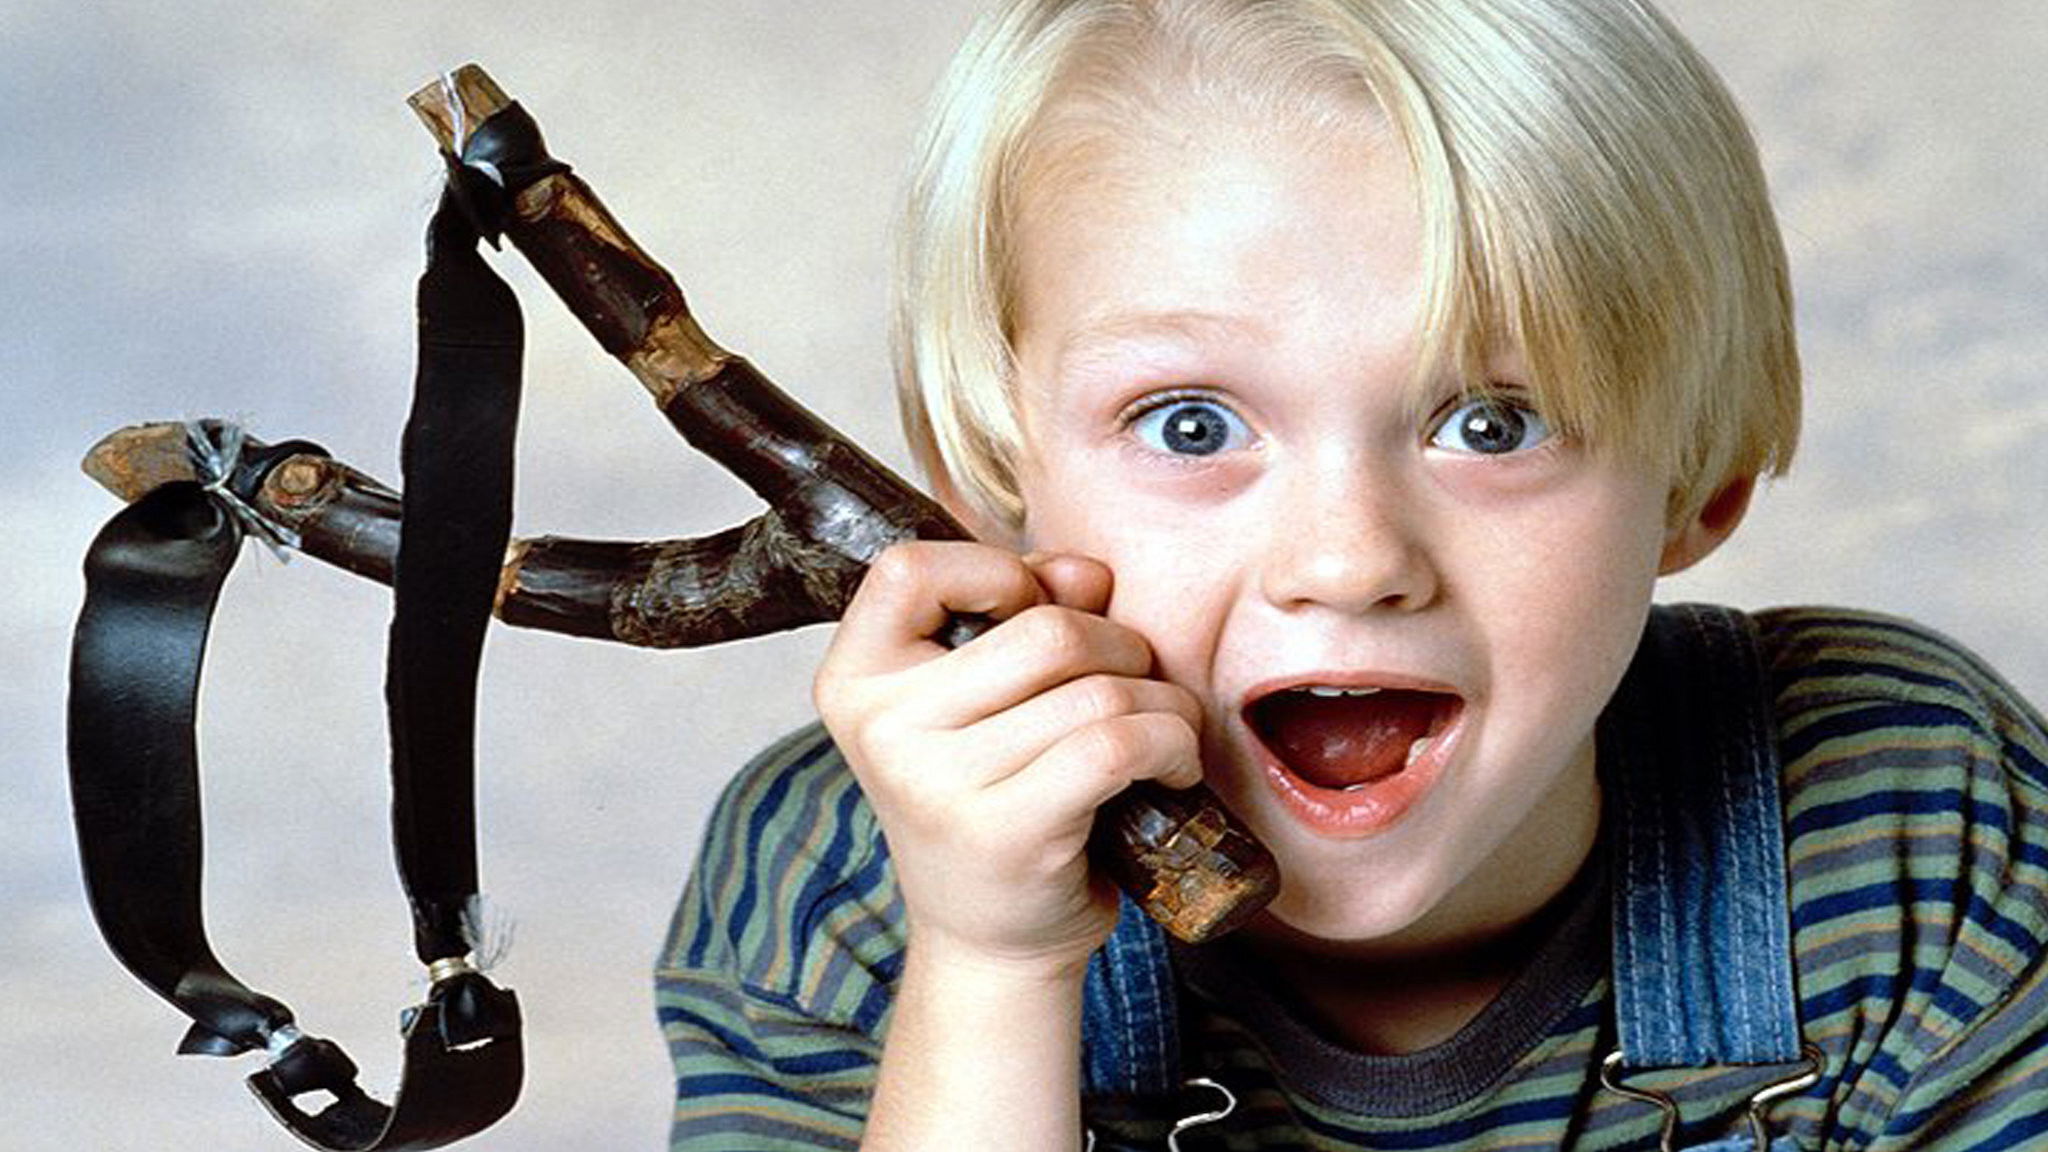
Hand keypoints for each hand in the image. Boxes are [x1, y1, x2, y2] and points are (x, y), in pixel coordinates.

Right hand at [815, 541, 1203, 979]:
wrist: (987, 940)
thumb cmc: (990, 803)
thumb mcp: (979, 700)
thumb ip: (1021, 614)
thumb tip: (1086, 570)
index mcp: (856, 679)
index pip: (909, 569)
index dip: (994, 571)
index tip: (1033, 610)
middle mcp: (882, 728)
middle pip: (1043, 629)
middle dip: (1117, 645)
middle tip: (1130, 684)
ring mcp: (937, 783)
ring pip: (1097, 690)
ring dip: (1160, 702)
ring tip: (1160, 730)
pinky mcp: (1007, 832)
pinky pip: (1117, 745)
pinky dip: (1169, 744)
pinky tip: (1169, 768)